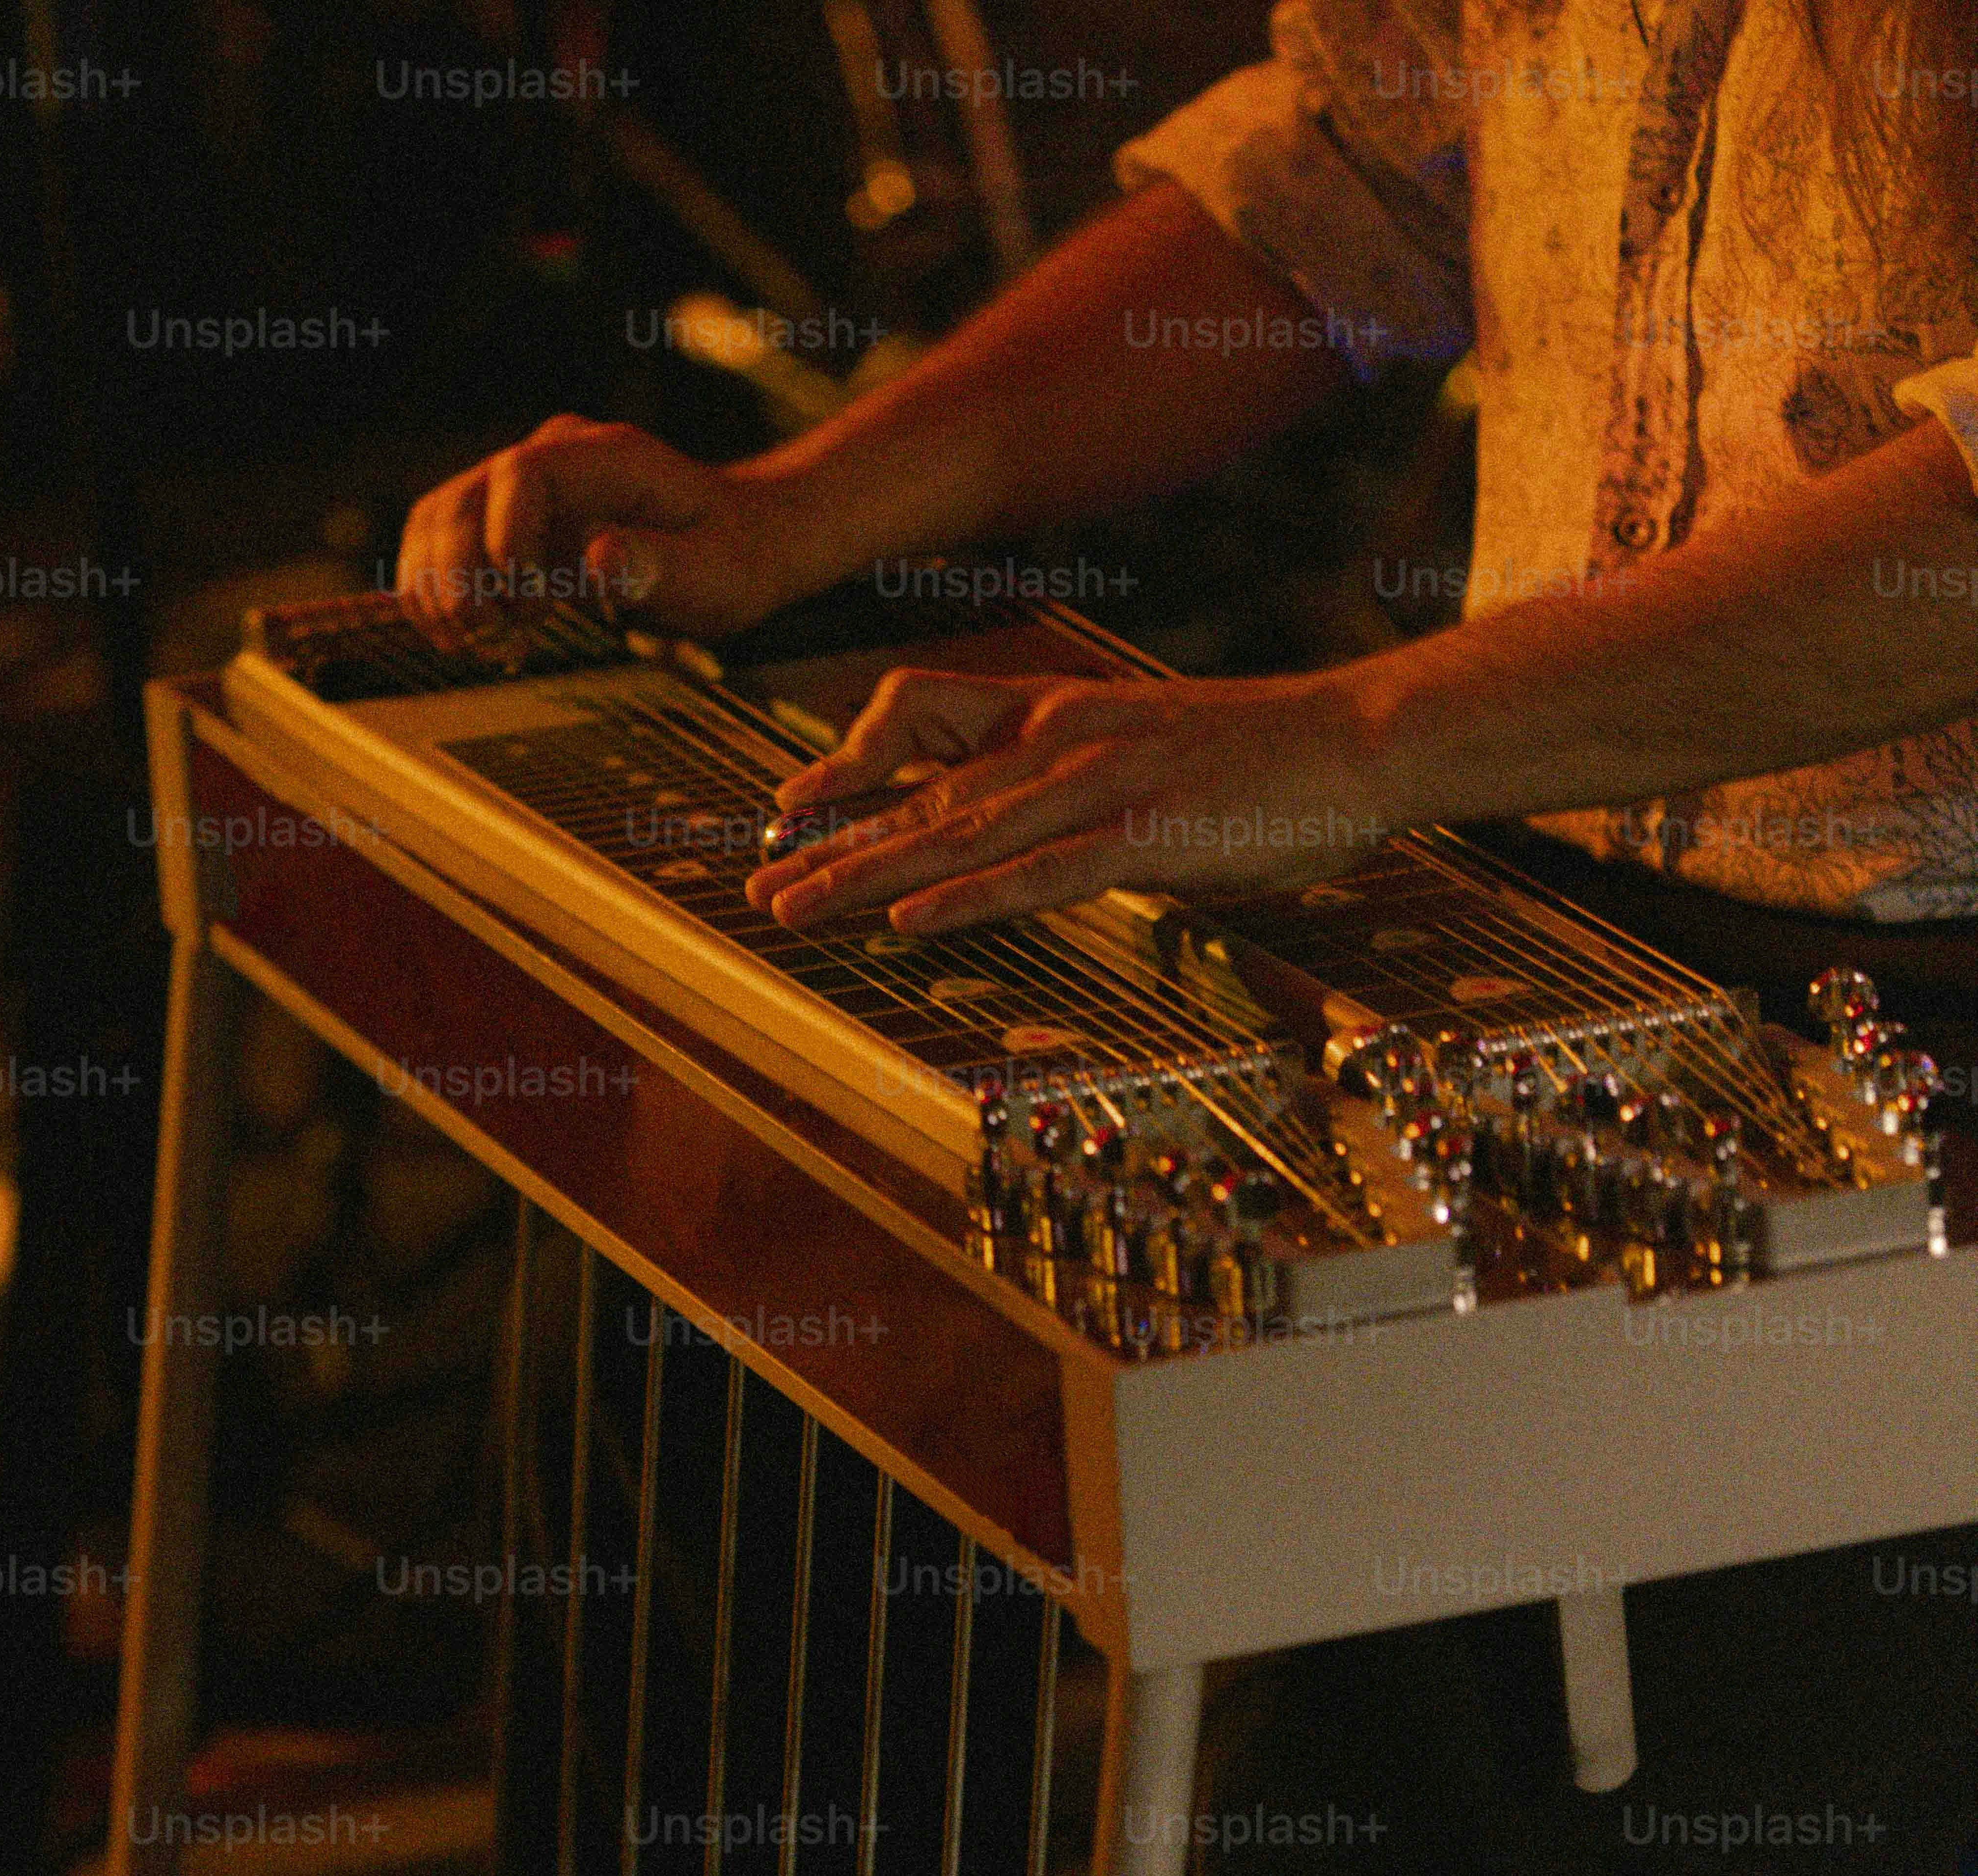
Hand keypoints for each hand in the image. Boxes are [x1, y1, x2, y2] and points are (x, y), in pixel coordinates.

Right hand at [395, 418, 809, 648]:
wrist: (732, 545)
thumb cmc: (728, 558)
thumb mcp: (715, 571)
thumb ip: (659, 564)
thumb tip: (599, 557)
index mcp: (604, 458)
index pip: (519, 474)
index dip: (505, 539)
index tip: (529, 602)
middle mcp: (550, 460)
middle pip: (460, 500)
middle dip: (462, 581)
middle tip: (499, 640)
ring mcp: (519, 491)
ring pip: (436, 524)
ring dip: (441, 593)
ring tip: (489, 644)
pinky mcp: (503, 525)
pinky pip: (440, 549)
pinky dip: (437, 596)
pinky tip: (470, 638)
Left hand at [742, 666, 1401, 931]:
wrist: (1356, 742)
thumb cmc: (1261, 760)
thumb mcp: (1148, 755)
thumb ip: (1079, 790)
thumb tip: (1034, 839)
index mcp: (1060, 712)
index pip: (927, 721)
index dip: (850, 762)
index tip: (791, 807)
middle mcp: (1063, 739)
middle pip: (924, 795)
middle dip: (834, 847)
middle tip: (759, 890)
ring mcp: (1102, 785)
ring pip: (960, 837)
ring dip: (870, 878)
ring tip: (798, 910)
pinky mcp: (1145, 834)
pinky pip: (1039, 874)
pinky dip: (968, 900)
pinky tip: (910, 923)